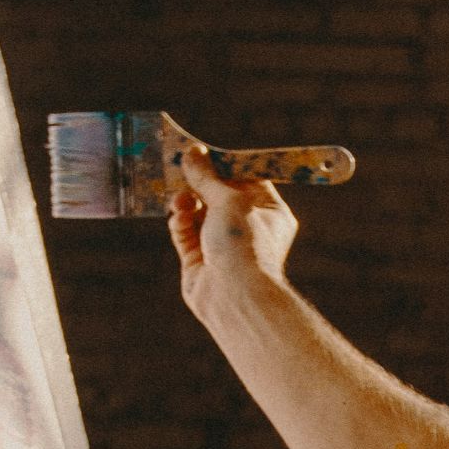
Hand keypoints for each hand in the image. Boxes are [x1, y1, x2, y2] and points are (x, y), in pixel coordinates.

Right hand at [167, 146, 298, 316]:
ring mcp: (223, 246)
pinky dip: (181, 222)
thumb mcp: (229, 200)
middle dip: (199, 183)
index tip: (203, 151)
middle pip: (219, 196)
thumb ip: (208, 177)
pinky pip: (186, 233)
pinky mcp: (199, 260)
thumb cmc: (245, 244)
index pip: (247, 181)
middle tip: (180, 165)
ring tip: (180, 199)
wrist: (234, 296)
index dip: (225, 165)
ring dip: (187, 202)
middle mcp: (248, 229)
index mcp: (269, 212)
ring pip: (198, 214)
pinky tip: (179, 216)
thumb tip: (192, 153)